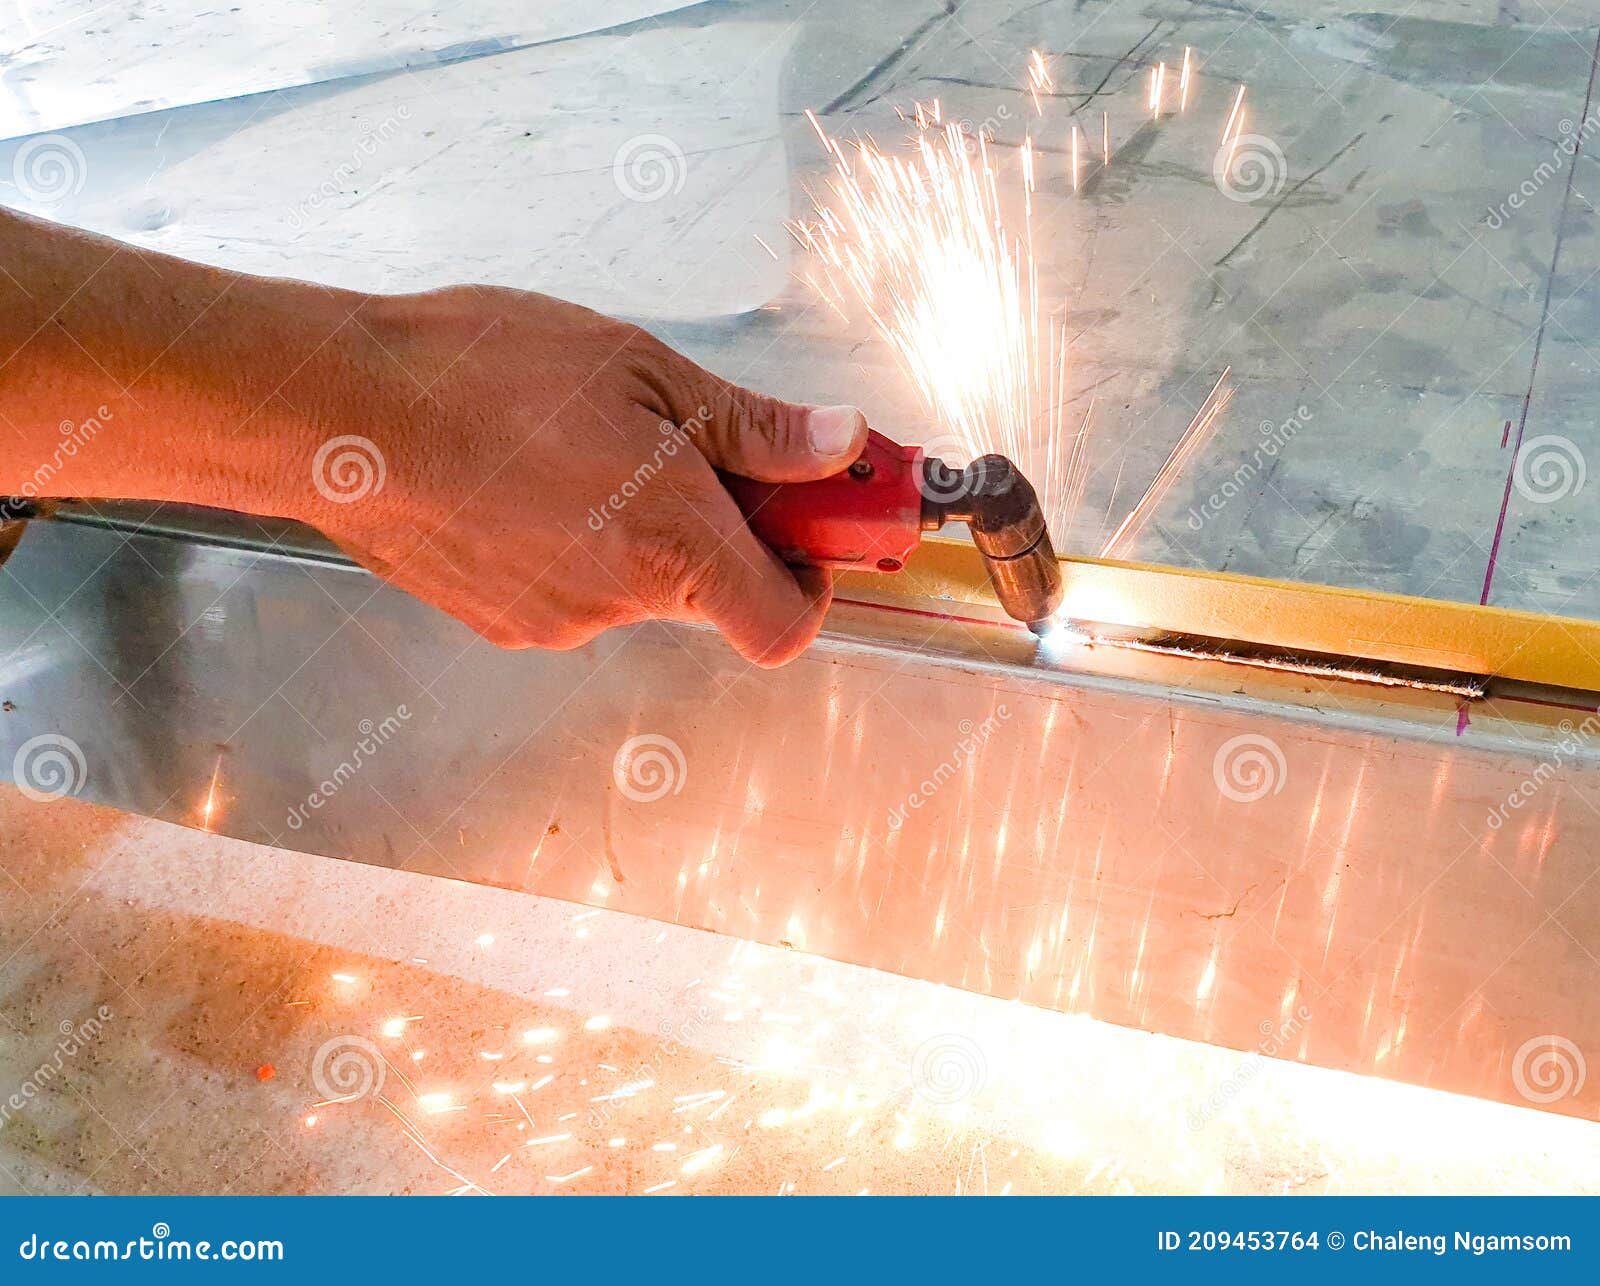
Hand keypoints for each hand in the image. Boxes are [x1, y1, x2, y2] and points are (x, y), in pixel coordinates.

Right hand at [296, 286, 868, 664]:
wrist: (338, 412)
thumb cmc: (484, 373)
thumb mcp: (643, 370)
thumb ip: (751, 425)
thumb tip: (837, 444)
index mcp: (673, 543)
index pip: (785, 625)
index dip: (814, 584)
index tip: (811, 530)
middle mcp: (620, 602)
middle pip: (712, 590)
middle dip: (720, 527)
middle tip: (692, 446)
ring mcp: (557, 623)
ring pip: (640, 586)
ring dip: (642, 531)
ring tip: (584, 445)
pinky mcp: (502, 623)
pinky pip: (575, 590)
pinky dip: (580, 545)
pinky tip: (532, 478)